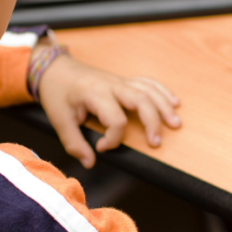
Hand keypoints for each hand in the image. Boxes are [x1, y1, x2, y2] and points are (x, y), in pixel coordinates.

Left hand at [36, 52, 180, 168]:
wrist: (56, 69)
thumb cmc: (57, 93)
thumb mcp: (59, 120)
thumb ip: (74, 143)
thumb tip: (89, 162)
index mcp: (95, 94)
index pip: (116, 119)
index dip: (112, 139)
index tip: (100, 147)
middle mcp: (112, 85)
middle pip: (141, 100)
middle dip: (152, 122)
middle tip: (156, 142)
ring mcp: (120, 81)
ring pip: (149, 91)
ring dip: (164, 107)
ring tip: (175, 124)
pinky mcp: (124, 80)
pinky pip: (148, 83)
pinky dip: (163, 92)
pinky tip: (174, 103)